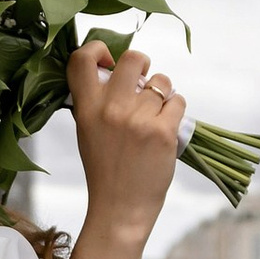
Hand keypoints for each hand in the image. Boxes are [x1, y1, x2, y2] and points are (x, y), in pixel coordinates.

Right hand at [66, 37, 184, 248]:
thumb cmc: (105, 171)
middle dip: (143, 66)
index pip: (82, 59)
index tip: (109, 61)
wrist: (120, 210)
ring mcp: (138, 119)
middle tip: (143, 84)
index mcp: (86, 109)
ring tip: (154, 117)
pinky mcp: (164, 131)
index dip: (98, 48)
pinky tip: (166, 129)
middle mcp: (111, 109)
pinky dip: (176, 112)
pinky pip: (178, 101)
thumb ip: (96, 102)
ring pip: (161, 82)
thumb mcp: (87, 133)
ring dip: (162, 94)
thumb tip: (114, 71)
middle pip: (133, 58)